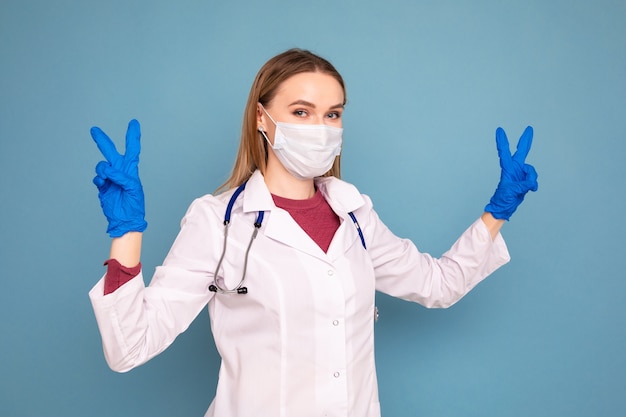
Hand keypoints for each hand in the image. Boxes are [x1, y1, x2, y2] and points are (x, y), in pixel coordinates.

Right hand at [91, 119, 146, 236]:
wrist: (125, 219)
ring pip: (102, 166)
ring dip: (102, 170)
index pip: (132, 149)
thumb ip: (122, 177)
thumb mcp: (133, 189)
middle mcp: (120, 172)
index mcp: (131, 170)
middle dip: (102, 140)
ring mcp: (110, 178)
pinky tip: (103, 184)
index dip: (132, 136)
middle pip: (110, 152)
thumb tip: (109, 170)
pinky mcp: (103, 186)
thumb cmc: (134, 205)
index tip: (134, 123)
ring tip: (106, 179)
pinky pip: (97, 178)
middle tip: (94, 130)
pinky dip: (99, 179)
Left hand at [485, 126, 537, 219]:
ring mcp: (520, 173)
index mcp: (507, 169)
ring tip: (527, 187)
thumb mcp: (512, 191)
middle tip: (529, 129)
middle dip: (525, 140)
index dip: (502, 141)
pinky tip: (531, 189)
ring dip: (531, 178)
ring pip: (531, 170)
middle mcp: (514, 168)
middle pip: (521, 151)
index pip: (504, 152)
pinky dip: (533, 184)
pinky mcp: (525, 179)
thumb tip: (532, 182)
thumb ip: (523, 185)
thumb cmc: (503, 199)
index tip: (499, 130)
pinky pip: (533, 179)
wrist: (505, 207)